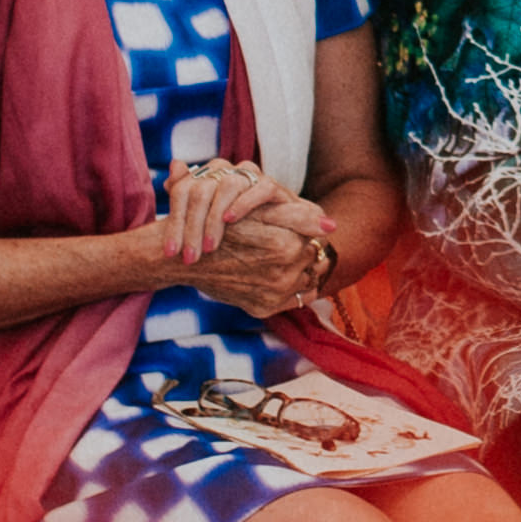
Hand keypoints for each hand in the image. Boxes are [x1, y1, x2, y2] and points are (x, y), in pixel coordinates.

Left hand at [146, 159, 286, 274]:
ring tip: (209, 247)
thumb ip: (188, 200)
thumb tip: (168, 178)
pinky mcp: (273, 186)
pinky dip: (243, 203)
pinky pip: (258, 187)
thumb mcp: (208, 222)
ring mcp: (249, 177)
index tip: (170, 252)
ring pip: (226, 186)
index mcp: (207, 178)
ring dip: (213, 219)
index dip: (174, 221)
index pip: (182, 190)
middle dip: (191, 227)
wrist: (282, 229)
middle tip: (188, 257)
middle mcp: (226, 172)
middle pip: (200, 190)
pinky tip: (231, 221)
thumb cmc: (238, 228)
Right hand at [184, 195, 335, 321]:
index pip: (317, 239)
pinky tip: (277, 276)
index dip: (306, 232)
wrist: (188, 257)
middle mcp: (285, 276)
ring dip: (300, 270)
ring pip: (306, 280)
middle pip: (313, 260)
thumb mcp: (260, 213)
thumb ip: (298, 216)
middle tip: (283, 243)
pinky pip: (293, 300)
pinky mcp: (264, 308)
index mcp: (288, 247)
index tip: (291, 229)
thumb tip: (332, 226)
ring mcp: (274, 296)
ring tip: (278, 259)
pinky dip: (291, 289)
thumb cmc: (224, 227)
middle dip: (305, 251)